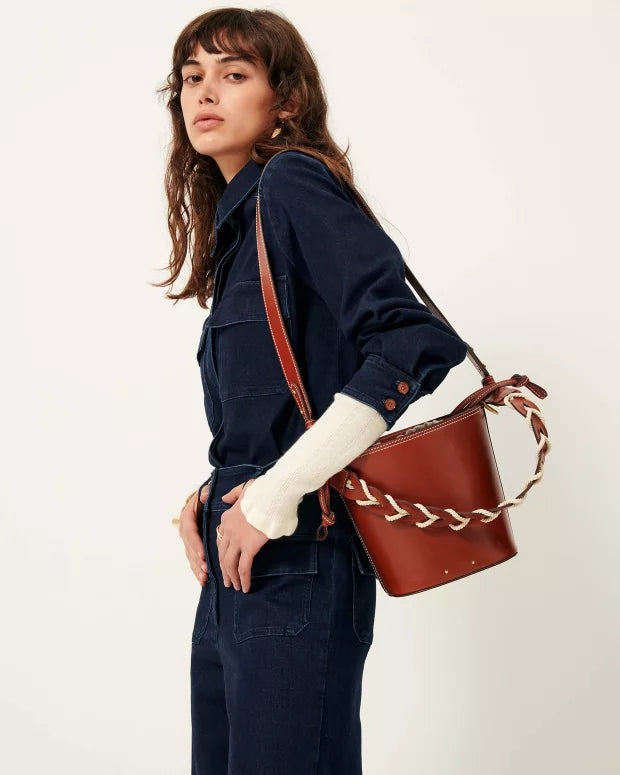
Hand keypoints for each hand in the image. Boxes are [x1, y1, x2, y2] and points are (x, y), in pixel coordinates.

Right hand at [178, 485, 210, 585]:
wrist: (201, 499)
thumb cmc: (204, 497)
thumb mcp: (204, 492)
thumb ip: (205, 494)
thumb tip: (204, 497)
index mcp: (187, 518)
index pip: (190, 532)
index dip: (195, 544)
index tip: (202, 554)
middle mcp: (185, 531)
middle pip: (189, 548)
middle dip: (196, 560)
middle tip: (205, 569)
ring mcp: (188, 540)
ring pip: (191, 556)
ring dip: (196, 568)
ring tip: (204, 578)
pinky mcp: (193, 547)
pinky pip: (193, 559)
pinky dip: (197, 569)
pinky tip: (203, 580)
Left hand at [217, 478, 269, 593]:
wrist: (272, 495)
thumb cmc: (263, 491)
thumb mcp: (244, 488)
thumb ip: (233, 494)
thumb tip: (224, 498)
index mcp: (226, 518)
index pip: (220, 540)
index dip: (222, 553)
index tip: (225, 562)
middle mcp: (228, 530)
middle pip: (222, 554)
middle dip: (224, 570)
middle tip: (227, 581)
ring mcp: (237, 540)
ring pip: (229, 564)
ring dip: (231, 577)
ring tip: (235, 587)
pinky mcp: (249, 547)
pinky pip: (243, 567)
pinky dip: (243, 579)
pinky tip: (246, 587)